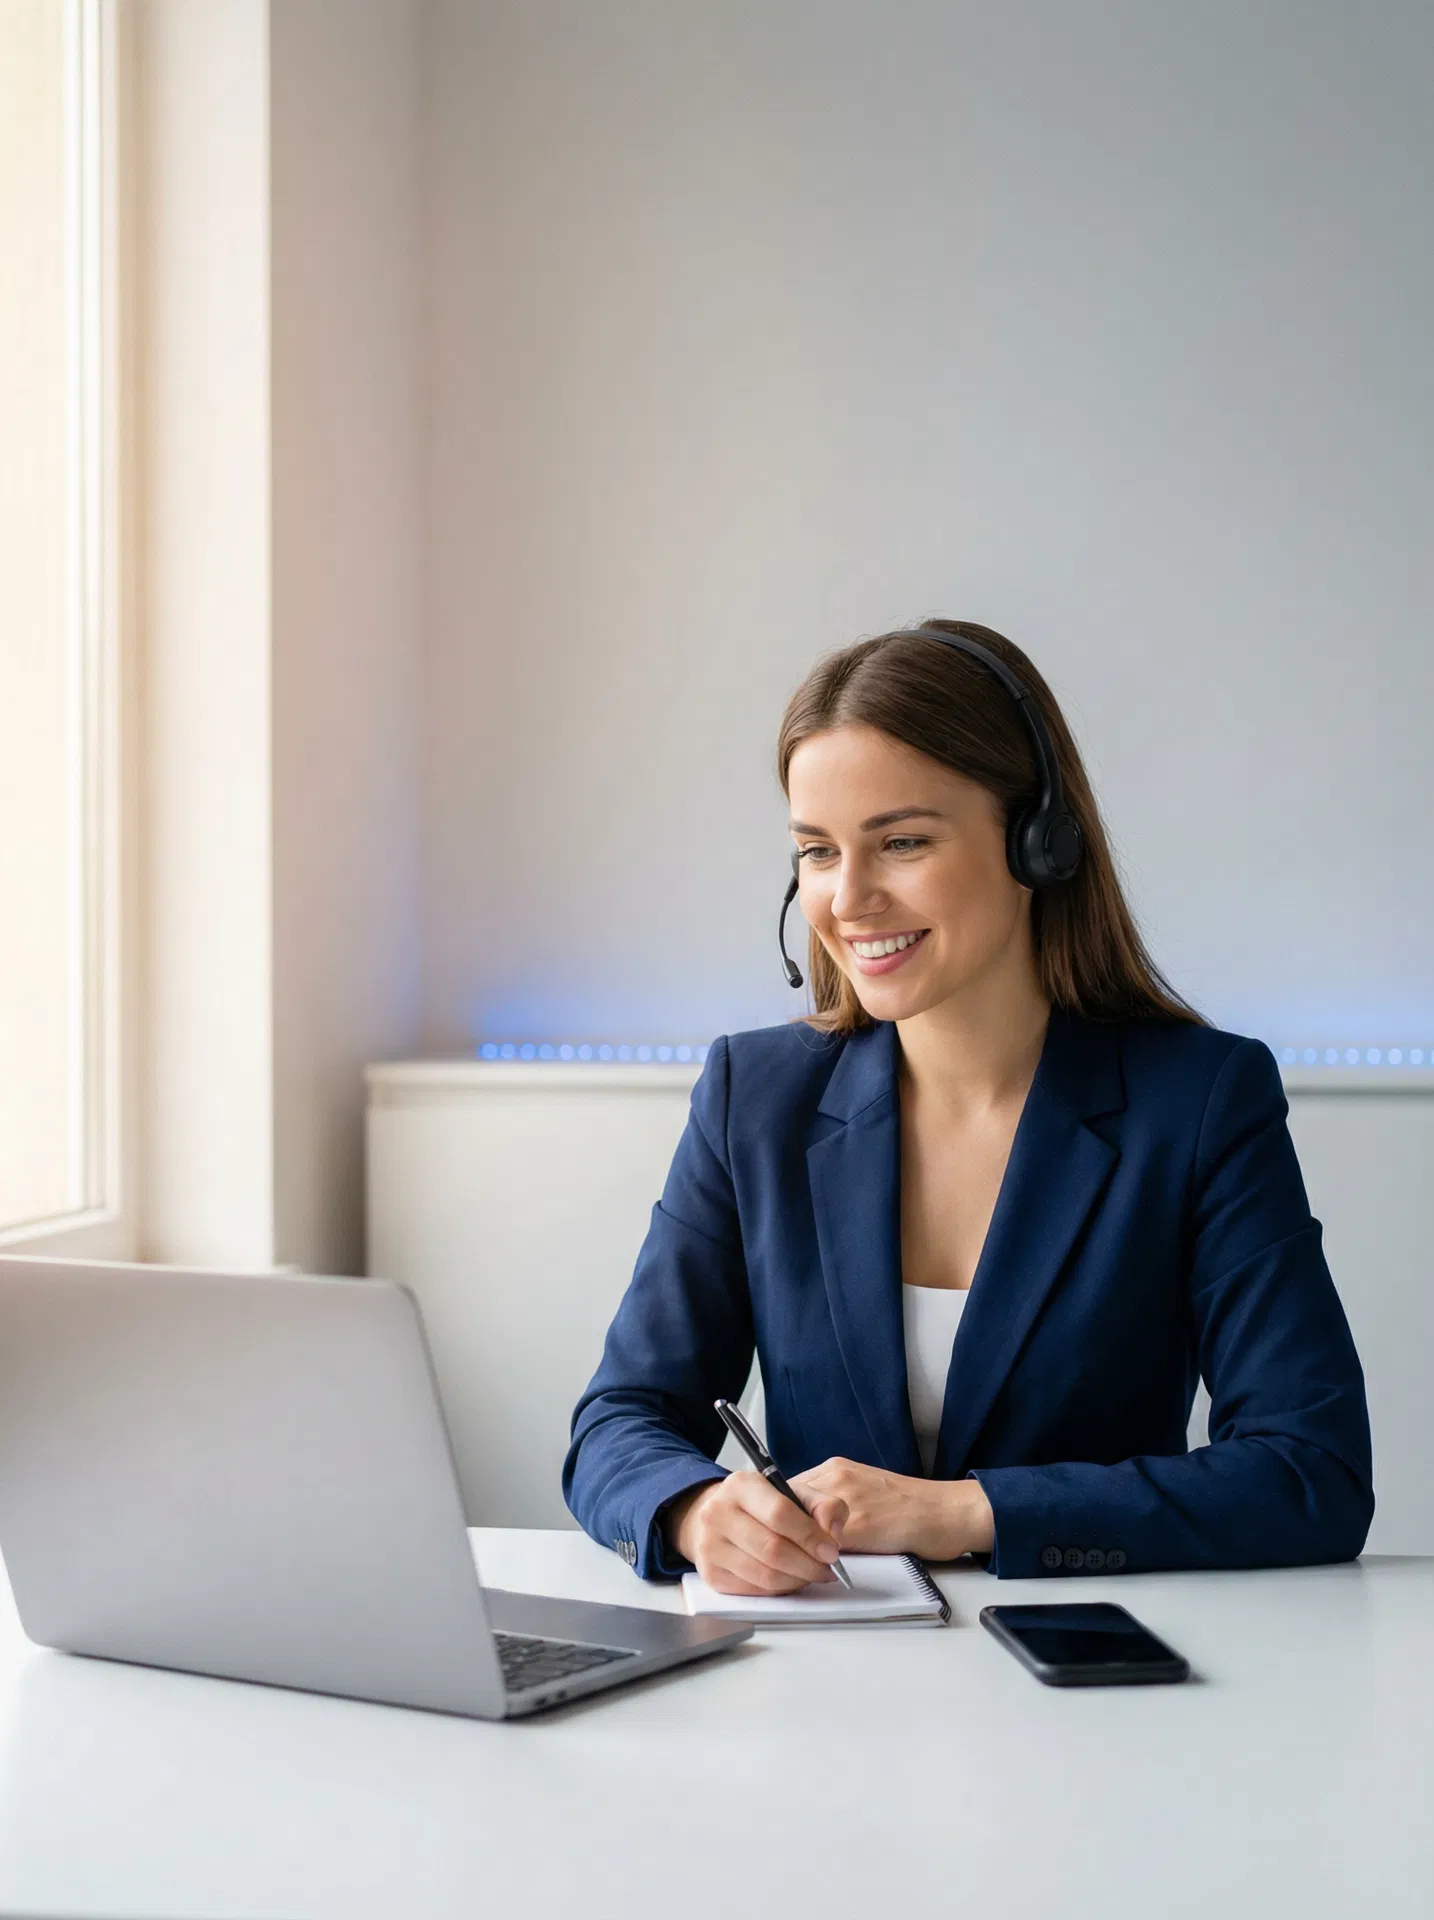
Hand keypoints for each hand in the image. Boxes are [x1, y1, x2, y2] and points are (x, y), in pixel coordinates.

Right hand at [664, 1472, 848, 1595]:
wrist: (718, 1516)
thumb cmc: (760, 1505)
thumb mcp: (793, 1492)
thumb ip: (823, 1505)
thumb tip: (832, 1533)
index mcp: (740, 1485)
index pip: (780, 1514)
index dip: (810, 1536)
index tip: (831, 1551)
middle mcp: (718, 1513)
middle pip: (773, 1549)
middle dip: (808, 1564)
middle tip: (826, 1569)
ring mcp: (711, 1546)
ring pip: (765, 1575)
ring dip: (797, 1580)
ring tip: (811, 1574)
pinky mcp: (711, 1574)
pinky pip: (755, 1590)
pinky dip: (780, 1589)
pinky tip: (790, 1579)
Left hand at [788, 1457, 995, 1560]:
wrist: (945, 1512)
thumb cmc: (907, 1508)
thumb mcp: (862, 1491)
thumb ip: (828, 1501)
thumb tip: (795, 1528)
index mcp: (835, 1469)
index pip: (785, 1489)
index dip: (779, 1517)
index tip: (779, 1535)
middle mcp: (836, 1476)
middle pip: (785, 1503)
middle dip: (784, 1531)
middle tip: (790, 1553)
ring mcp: (847, 1498)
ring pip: (800, 1522)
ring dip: (799, 1545)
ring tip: (809, 1562)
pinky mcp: (861, 1523)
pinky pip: (823, 1541)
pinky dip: (819, 1557)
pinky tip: (828, 1567)